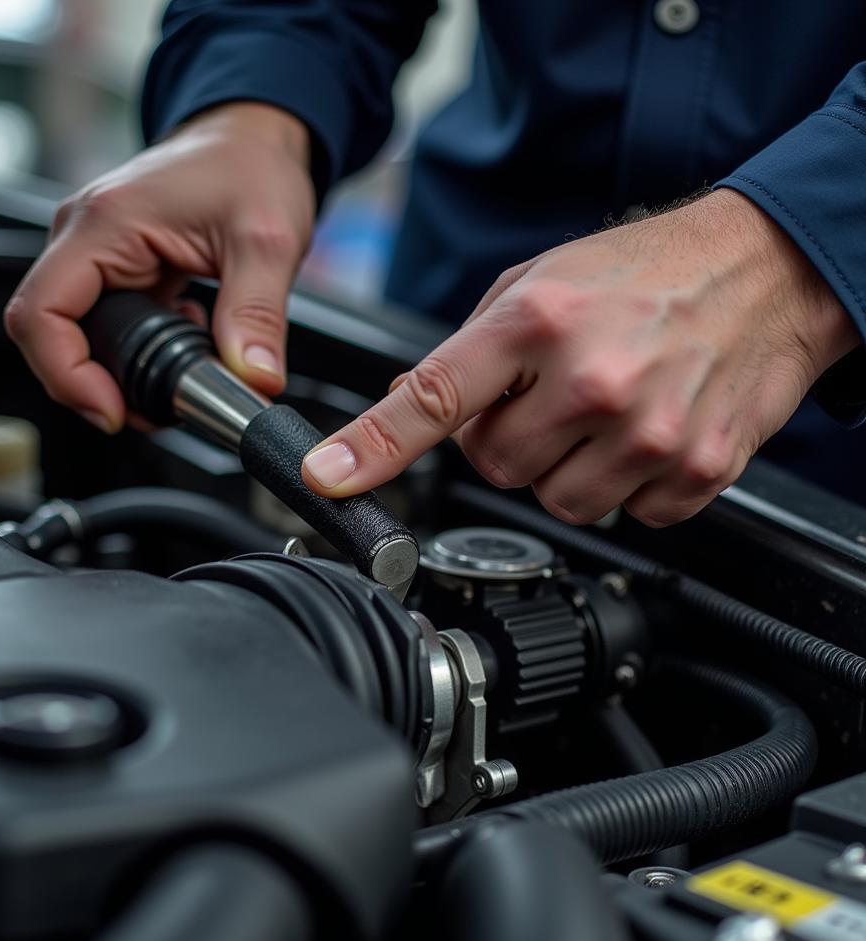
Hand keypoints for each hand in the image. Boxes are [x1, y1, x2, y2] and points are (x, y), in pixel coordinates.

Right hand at [4, 102, 314, 431]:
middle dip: (97, 386)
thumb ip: (258, 314)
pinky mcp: (118, 269)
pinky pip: (108, 327)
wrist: (255, 137)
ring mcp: (98, 254)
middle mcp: (86, 238)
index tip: (113, 411)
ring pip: (79, 337)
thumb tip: (252, 379)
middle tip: (157, 410)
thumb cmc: (251, 165)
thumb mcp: (267, 241)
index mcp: (104, 224)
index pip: (40, 314)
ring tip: (179, 381)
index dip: (66, 375)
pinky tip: (185, 346)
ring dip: (122, 373)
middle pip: (50, 335)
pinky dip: (141, 354)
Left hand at [301, 189, 857, 526]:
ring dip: (565, 467)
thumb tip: (411, 405)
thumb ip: (472, 347)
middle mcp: (592, 381)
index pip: (435, 398)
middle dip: (508, 440)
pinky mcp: (697, 471)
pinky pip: (627, 514)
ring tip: (602, 411)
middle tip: (549, 396)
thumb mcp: (541, 280)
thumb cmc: (647, 271)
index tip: (328, 476)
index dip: (373, 445)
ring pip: (557, 501)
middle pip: (494, 468)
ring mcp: (649, 433)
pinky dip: (625, 482)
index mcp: (538, 321)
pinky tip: (646, 429)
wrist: (769, 269)